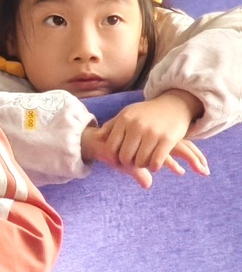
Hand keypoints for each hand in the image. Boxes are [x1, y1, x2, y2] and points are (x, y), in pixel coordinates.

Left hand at [83, 92, 207, 187]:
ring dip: (142, 165)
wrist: (175, 104)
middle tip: (133, 162)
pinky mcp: (168, 139)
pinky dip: (154, 167)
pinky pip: (156, 162)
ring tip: (144, 161)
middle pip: (125, 157)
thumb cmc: (147, 112)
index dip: (112, 158)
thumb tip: (97, 137)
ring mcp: (153, 132)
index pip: (111, 147)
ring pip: (140, 161)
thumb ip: (112, 125)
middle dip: (128, 163)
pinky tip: (155, 164)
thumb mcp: (127, 114)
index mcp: (124, 120)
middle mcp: (137, 126)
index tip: (118, 161)